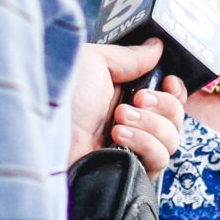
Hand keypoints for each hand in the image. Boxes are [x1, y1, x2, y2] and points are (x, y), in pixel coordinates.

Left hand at [68, 41, 188, 176]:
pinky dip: (146, 145)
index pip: (169, 96)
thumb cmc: (62, 94)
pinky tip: (119, 137)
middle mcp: (131, 122)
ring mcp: (131, 149)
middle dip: (162, 105)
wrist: (43, 133)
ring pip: (172, 140)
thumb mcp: (95, 62)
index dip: (175, 90)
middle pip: (176, 118)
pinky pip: (159, 162)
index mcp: (124, 95)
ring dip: (151, 125)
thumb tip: (157, 47)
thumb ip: (131, 57)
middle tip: (136, 100)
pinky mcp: (129, 172)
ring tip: (119, 120)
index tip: (169, 81)